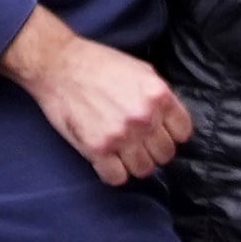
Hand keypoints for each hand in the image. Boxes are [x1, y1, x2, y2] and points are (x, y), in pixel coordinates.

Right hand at [0, 10, 191, 183]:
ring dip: (136, 164)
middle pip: (165, 154)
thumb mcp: (142, 70)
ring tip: (124, 154)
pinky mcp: (96, 148)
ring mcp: (120, 135)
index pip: (183, 133)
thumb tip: (172, 119)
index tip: (160, 134)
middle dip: (154, 150)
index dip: (172, 135)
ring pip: (144, 169)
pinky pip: (116, 177)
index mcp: (159, 96)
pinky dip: (114, 174)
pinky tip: (108, 162)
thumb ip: (160, 96)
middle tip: (140, 144)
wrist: (57, 65)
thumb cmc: (99, 64)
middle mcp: (144, 118)